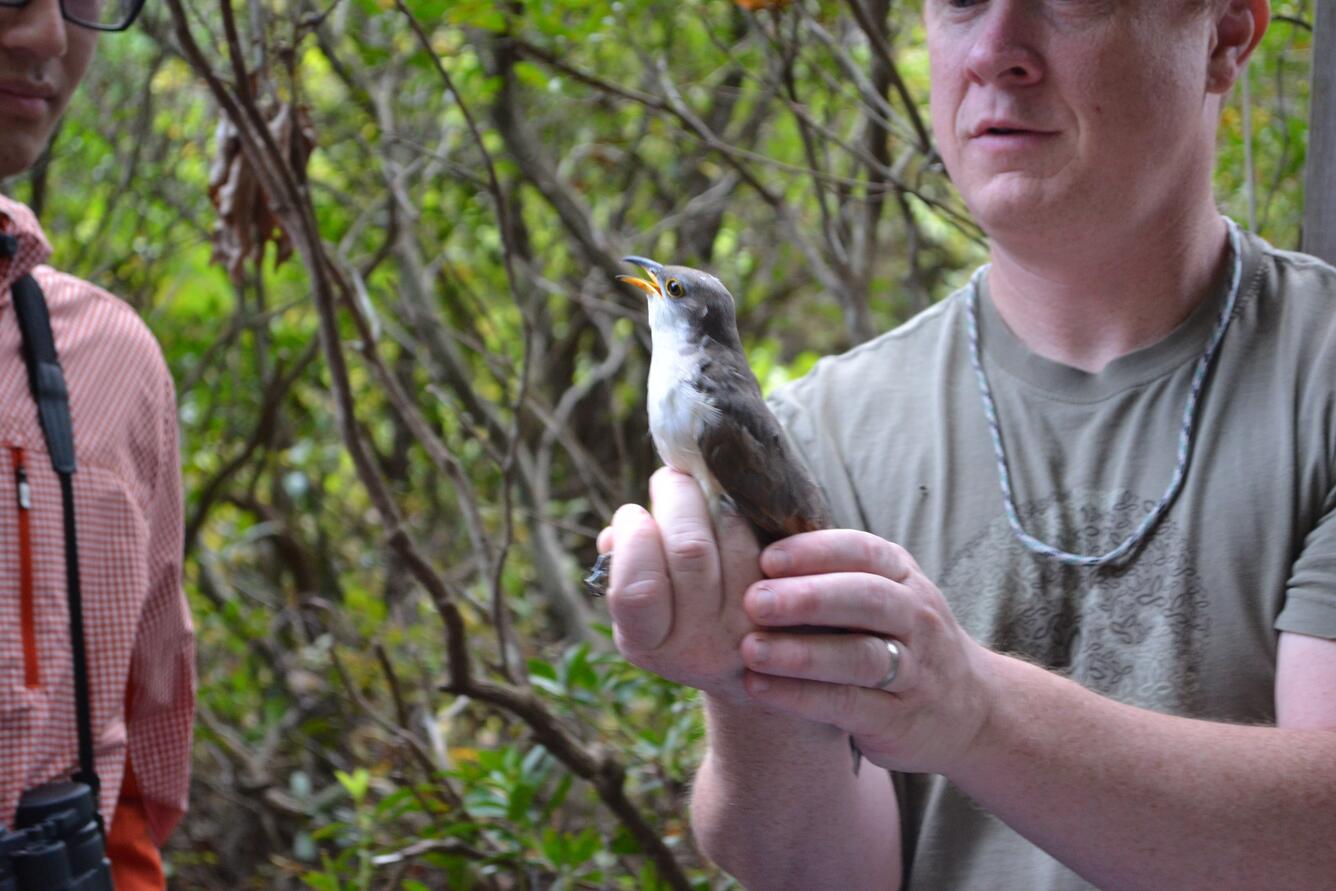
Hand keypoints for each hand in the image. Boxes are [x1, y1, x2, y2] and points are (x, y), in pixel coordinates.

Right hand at [598, 467, 761, 703]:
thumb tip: (616, 532)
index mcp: (648, 643)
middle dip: (677, 498)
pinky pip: (763, 543)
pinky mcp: (783, 609)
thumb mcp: (642, 613)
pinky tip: (731, 504)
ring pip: (731, 538)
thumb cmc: (680, 623)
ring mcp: (746, 628)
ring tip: (702, 486)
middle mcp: (698, 645)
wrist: (748, 672)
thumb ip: (623, 571)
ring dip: (713, 499)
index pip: (638, 589)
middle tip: (670, 478)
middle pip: (690, 550)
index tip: (631, 513)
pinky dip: (743, 515)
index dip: (633, 538)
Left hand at [737, 530, 995, 773]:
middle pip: (866, 599)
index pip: (863, 552)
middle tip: (753, 601)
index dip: (814, 552)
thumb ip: (834, 574)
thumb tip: (749, 541)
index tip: (766, 558)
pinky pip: (848, 704)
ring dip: (800, 653)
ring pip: (860, 657)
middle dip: (808, 598)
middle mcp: (915, 618)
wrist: (970, 711)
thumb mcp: (885, 596)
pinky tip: (758, 689)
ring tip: (749, 649)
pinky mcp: (899, 719)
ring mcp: (914, 671)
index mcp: (903, 577)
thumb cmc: (901, 640)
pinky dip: (800, 697)